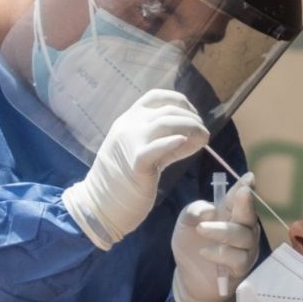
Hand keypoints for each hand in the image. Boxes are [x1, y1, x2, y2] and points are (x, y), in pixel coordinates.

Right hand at [63, 89, 208, 249]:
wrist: (99, 205)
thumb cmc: (122, 180)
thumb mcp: (140, 151)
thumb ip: (162, 140)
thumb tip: (193, 134)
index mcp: (128, 120)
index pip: (157, 96)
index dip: (180, 101)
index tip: (193, 114)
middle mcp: (128, 126)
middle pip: (168, 110)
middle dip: (192, 118)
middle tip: (203, 132)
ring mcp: (130, 143)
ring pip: (166, 122)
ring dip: (191, 127)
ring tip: (203, 138)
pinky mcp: (136, 164)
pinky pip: (156, 148)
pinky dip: (171, 142)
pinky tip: (183, 142)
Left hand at [171, 173, 260, 301]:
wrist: (189, 278)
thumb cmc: (191, 245)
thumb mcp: (185, 223)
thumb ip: (194, 211)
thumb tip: (209, 210)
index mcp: (231, 213)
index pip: (239, 198)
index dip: (244, 187)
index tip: (249, 177)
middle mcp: (243, 228)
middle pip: (248, 215)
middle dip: (245, 204)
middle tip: (242, 193)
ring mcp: (245, 249)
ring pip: (243, 236)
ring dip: (223, 231)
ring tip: (201, 229)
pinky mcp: (241, 268)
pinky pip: (238, 258)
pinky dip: (221, 254)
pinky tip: (205, 251)